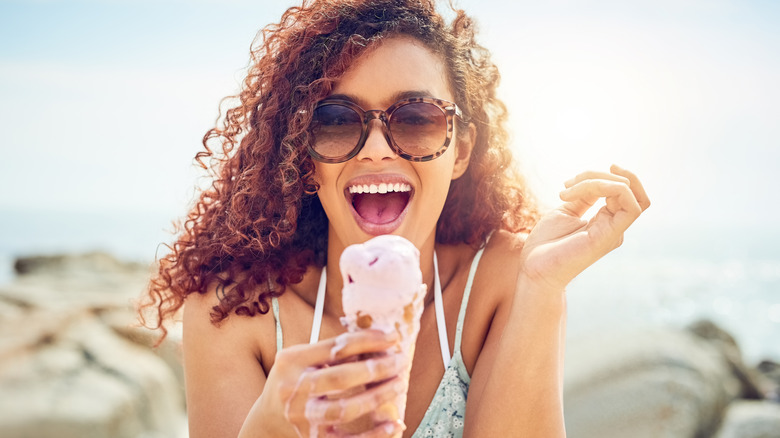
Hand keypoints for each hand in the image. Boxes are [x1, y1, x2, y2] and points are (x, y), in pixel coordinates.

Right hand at [244, 330, 405, 437]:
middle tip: (400, 361)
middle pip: (342, 378)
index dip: (368, 341)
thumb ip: (331, 352)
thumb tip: (378, 345)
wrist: (266, 421)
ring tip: (399, 384)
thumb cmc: (292, 383)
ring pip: (346, 409)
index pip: (336, 348)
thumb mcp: (302, 360)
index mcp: (291, 362)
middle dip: (377, 368)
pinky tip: (394, 423)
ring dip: (378, 396)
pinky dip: (374, 434)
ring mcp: (302, 418)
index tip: (393, 337)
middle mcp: (292, 390)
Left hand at [519, 165, 650, 291]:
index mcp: (606, 221)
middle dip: (599, 174)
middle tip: (570, 182)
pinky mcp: (611, 236)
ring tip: (566, 191)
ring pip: (627, 192)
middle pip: (628, 187)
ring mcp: (615, 232)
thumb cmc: (547, 243)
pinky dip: (607, 188)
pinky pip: (630, 206)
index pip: (624, 191)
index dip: (610, 175)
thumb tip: (599, 180)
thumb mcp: (567, 211)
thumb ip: (586, 196)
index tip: (579, 176)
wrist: (535, 267)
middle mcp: (615, 227)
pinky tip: (574, 194)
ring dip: (597, 180)